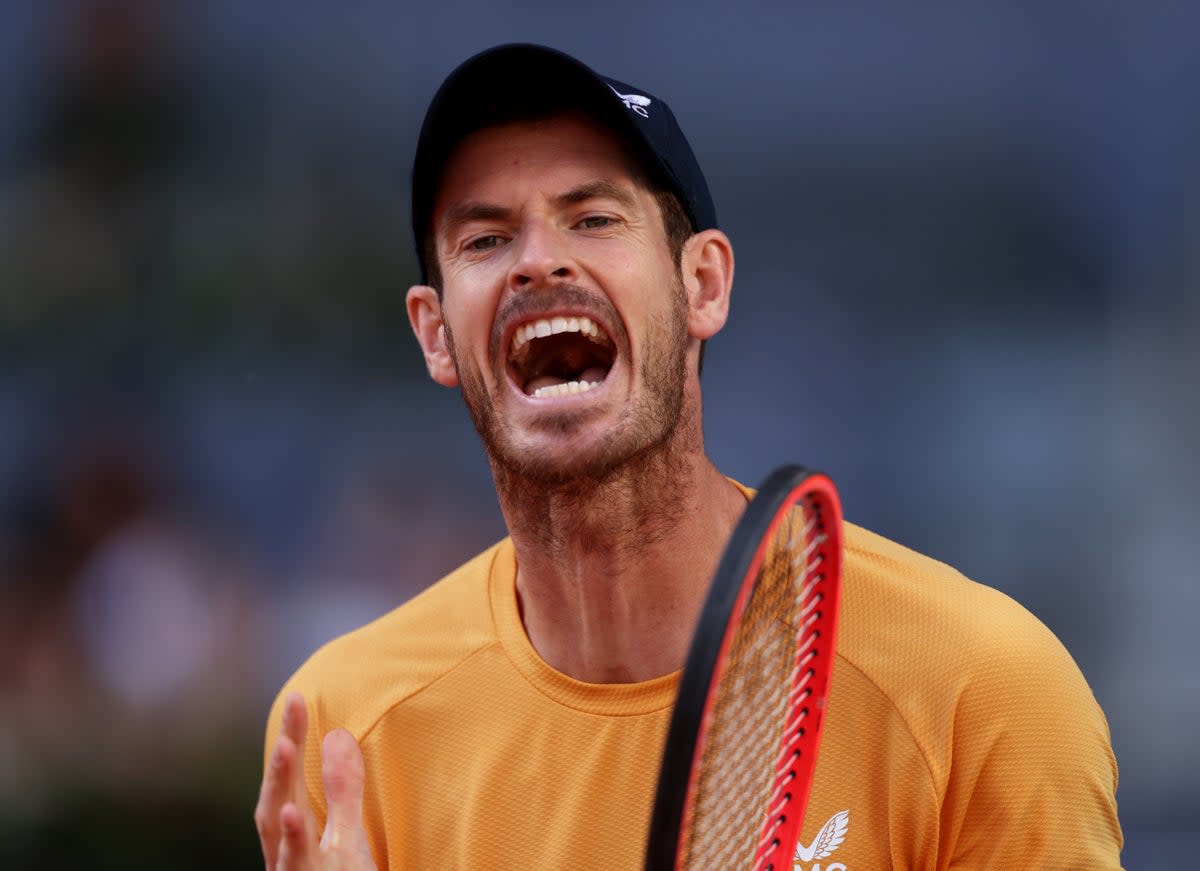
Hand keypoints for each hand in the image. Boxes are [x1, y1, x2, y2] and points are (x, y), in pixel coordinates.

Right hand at [254, 693, 377, 869]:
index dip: (292, 738)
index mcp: (296, 835)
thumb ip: (343, 792)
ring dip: (280, 788)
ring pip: (279, 832)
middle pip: (279, 797)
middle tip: (291, 706)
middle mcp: (285, 854)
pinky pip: (295, 867)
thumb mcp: (347, 837)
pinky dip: (293, 841)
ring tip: (284, 746)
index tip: (297, 697)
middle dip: (283, 753)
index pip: (291, 779)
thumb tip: (337, 734)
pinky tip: (294, 813)